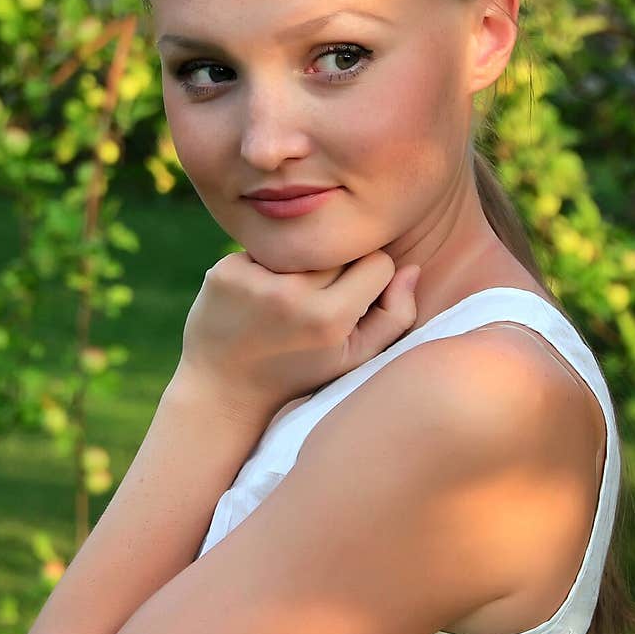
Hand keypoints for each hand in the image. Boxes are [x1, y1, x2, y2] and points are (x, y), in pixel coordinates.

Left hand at [175, 250, 421, 418]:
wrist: (223, 389)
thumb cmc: (299, 372)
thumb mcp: (355, 359)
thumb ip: (395, 317)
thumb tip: (411, 268)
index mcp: (329, 318)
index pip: (378, 263)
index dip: (371, 281)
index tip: (353, 303)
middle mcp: (290, 294)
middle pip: (339, 251)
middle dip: (336, 271)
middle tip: (315, 303)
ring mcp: (253, 279)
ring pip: (302, 244)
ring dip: (301, 265)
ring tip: (285, 302)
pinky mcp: (224, 270)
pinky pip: (264, 248)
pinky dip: (265, 266)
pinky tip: (256, 298)